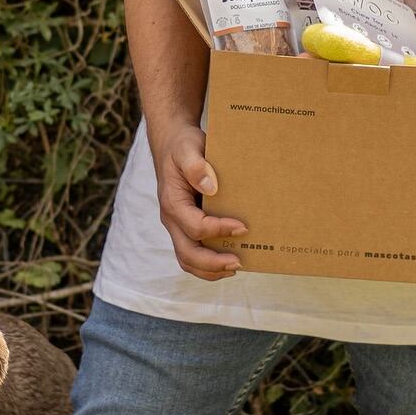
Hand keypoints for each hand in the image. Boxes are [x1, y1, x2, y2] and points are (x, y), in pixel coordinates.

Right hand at [152, 124, 245, 280]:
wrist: (172, 144)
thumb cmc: (182, 146)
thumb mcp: (188, 148)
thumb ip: (196, 166)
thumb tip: (211, 187)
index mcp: (172, 202)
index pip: (195, 227)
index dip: (219, 230)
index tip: (243, 227)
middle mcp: (172, 219)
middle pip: (187, 253)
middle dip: (213, 263)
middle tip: (239, 262)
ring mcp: (177, 226)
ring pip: (187, 259)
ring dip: (210, 269)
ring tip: (236, 266)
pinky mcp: (185, 228)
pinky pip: (192, 254)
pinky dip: (209, 264)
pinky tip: (228, 261)